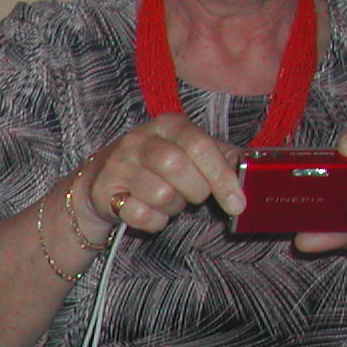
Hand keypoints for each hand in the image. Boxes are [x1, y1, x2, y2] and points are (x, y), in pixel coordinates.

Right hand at [74, 113, 246, 238]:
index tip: (237, 203)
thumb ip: (219, 156)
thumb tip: (245, 168)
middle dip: (195, 191)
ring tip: (168, 201)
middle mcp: (139, 140)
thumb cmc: (156, 166)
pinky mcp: (103, 192)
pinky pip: (140, 215)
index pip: (200, 146)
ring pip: (160, 194)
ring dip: (173, 207)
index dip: (221, 176)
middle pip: (178, 167)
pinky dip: (154, 221)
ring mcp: (118, 165)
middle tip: (194, 196)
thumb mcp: (188, 151)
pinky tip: (150, 212)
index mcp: (168, 125)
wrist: (101, 179)